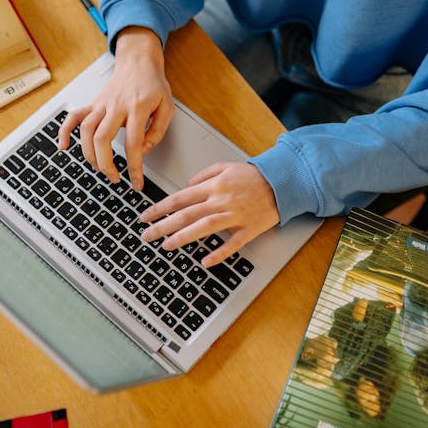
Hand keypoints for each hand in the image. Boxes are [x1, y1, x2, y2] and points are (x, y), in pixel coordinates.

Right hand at [58, 27, 173, 189]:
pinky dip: (64, 131)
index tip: (136, 183)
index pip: (134, 143)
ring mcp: (101, 104)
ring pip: (86, 130)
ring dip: (89, 154)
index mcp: (138, 108)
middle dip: (106, 164)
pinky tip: (63, 146)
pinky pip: (73, 116)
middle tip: (114, 178)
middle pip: (103, 138)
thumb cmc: (153, 84)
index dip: (134, 167)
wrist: (138, 61)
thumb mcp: (167, 107)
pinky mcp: (93, 103)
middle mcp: (116, 106)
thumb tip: (143, 151)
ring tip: (99, 168)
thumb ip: (158, 131)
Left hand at [139, 161, 278, 266]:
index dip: (160, 208)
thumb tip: (186, 186)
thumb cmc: (253, 176)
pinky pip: (233, 243)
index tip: (146, 216)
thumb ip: (203, 175)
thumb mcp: (225, 166)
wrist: (282, 182)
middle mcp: (221, 200)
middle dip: (163, 225)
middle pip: (187, 214)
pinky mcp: (249, 229)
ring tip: (166, 245)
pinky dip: (219, 253)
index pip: (180, 198)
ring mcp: (235, 215)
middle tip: (146, 235)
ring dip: (183, 237)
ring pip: (204, 227)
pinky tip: (206, 261)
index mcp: (214, 186)